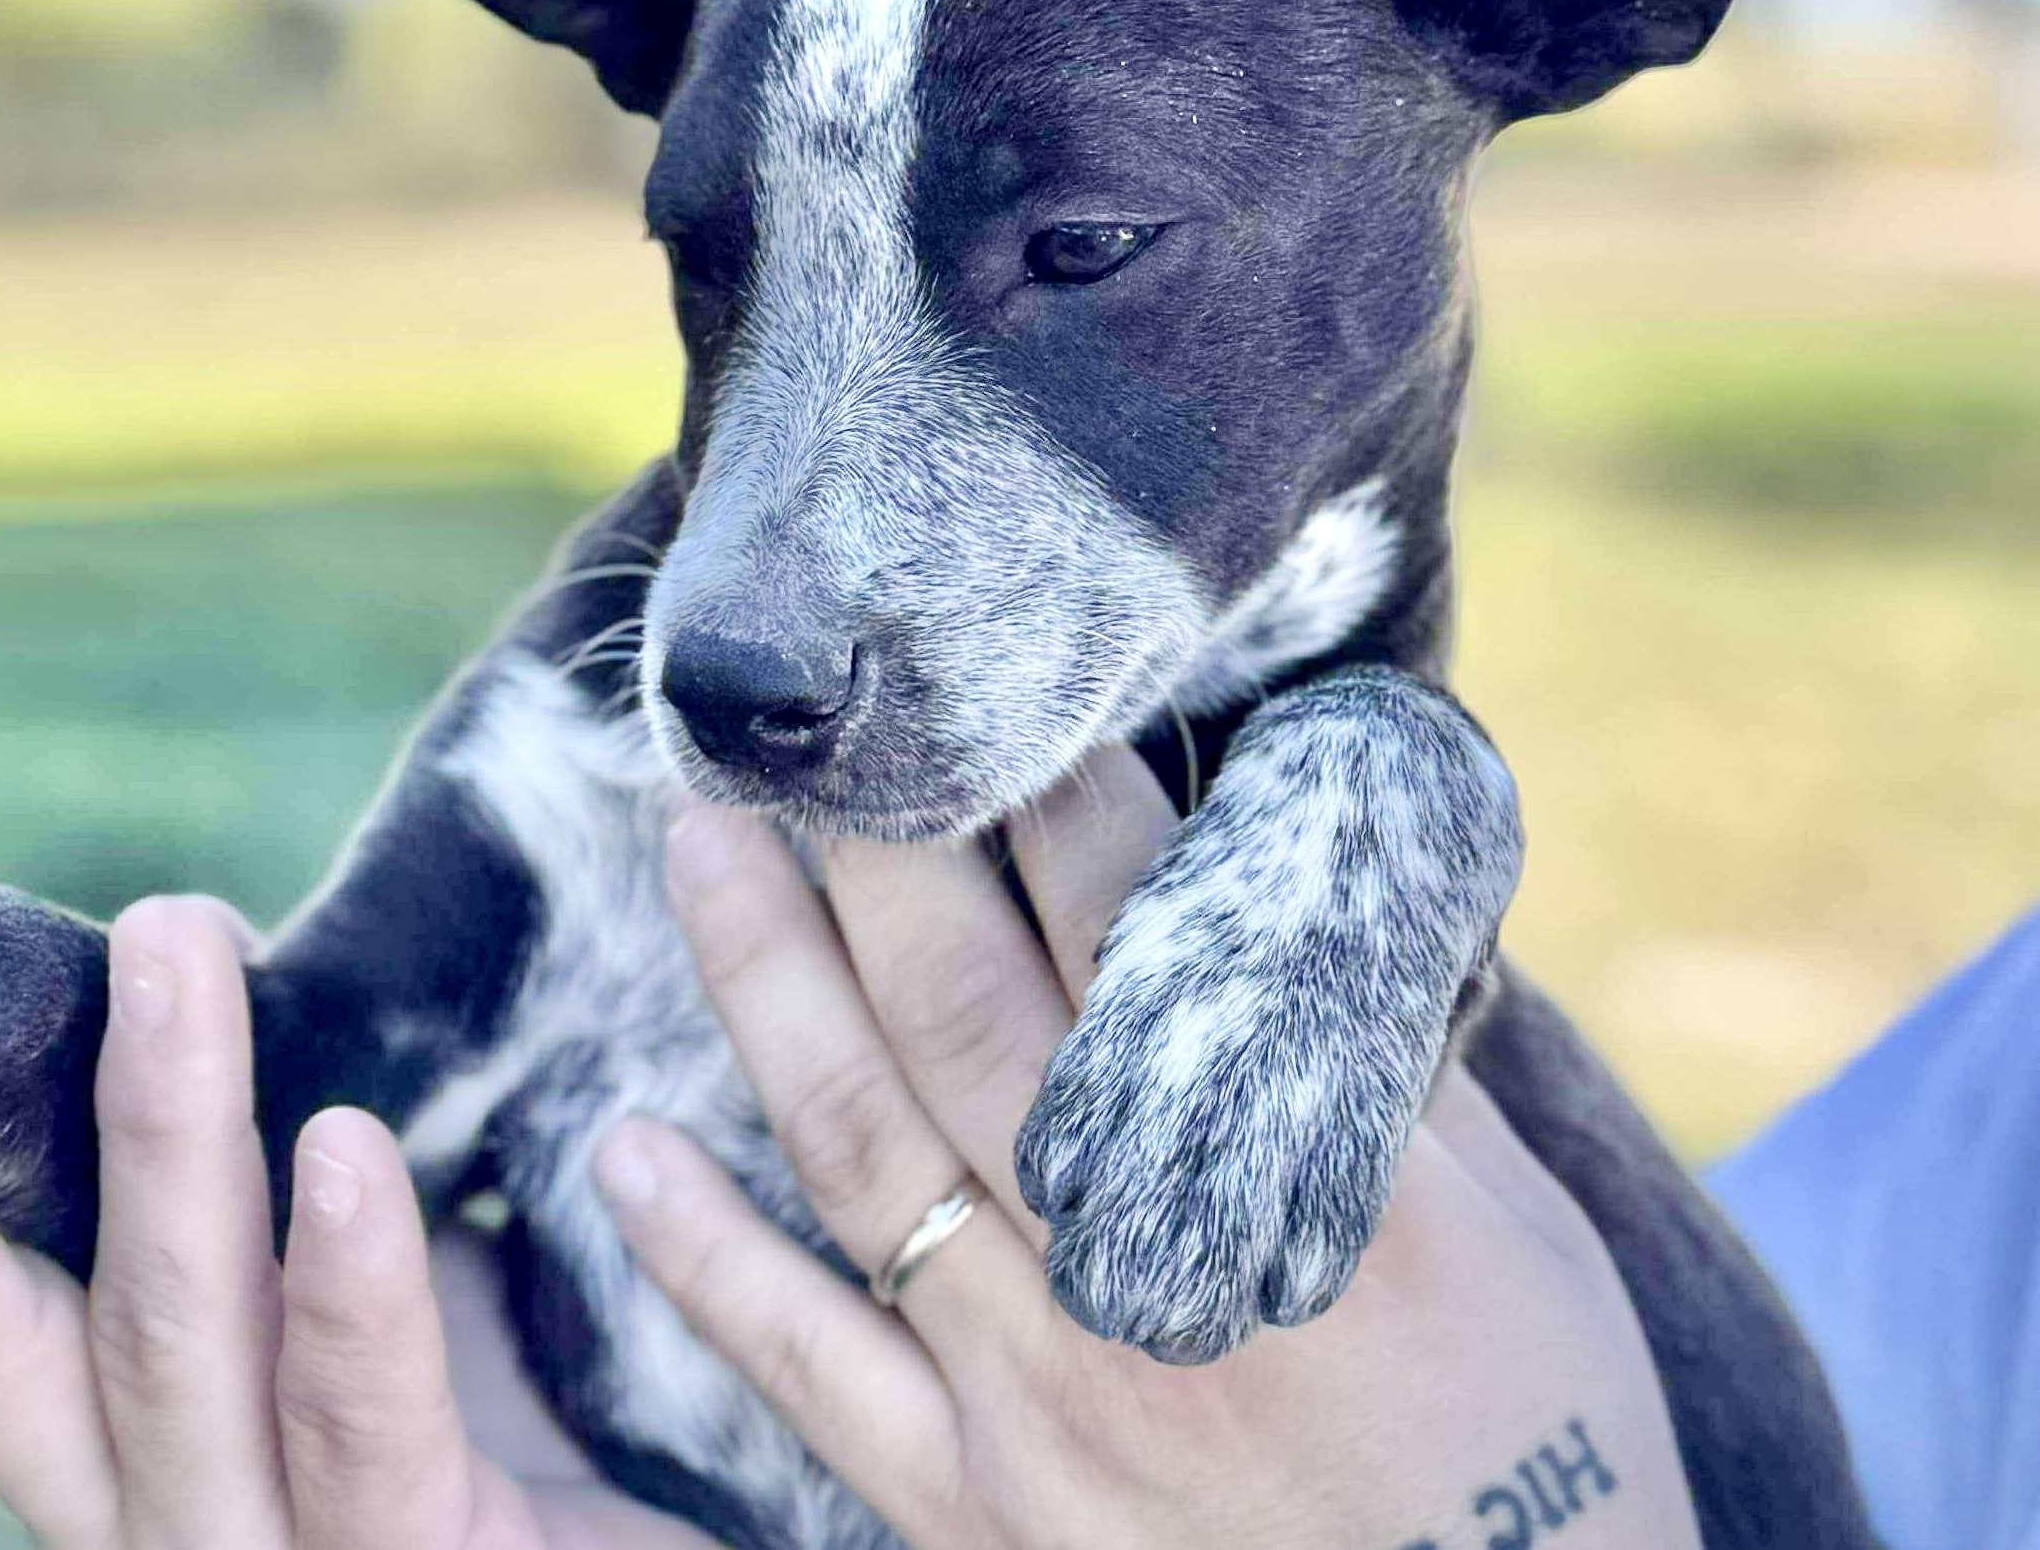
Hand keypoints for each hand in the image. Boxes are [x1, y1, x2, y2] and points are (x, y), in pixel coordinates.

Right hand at [0, 894, 713, 1549]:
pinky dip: (347, 1295)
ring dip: (169, 1136)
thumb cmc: (523, 1431)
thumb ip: (301, 1178)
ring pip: (182, 1346)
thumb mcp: (379, 1292)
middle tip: (21, 934)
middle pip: (45, 1322)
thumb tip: (222, 968)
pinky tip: (344, 1159)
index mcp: (155, 1438)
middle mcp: (176, 1509)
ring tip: (171, 942)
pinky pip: (368, 1430)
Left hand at [595, 749, 1705, 1549]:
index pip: (1146, 942)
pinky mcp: (971, 1516)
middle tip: (806, 725)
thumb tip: (1285, 890)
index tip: (1000, 696)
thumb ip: (1382, 1061)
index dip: (1064, 802)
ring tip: (699, 840)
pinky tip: (618, 1152)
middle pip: (968, 1016)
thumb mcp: (1523, 1232)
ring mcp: (1041, 1406)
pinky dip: (704, 1260)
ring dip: (764, 981)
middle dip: (879, 848)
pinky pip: (807, 1371)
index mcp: (1301, 1190)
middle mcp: (1145, 1279)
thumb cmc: (1547, 1447)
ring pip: (865, 1148)